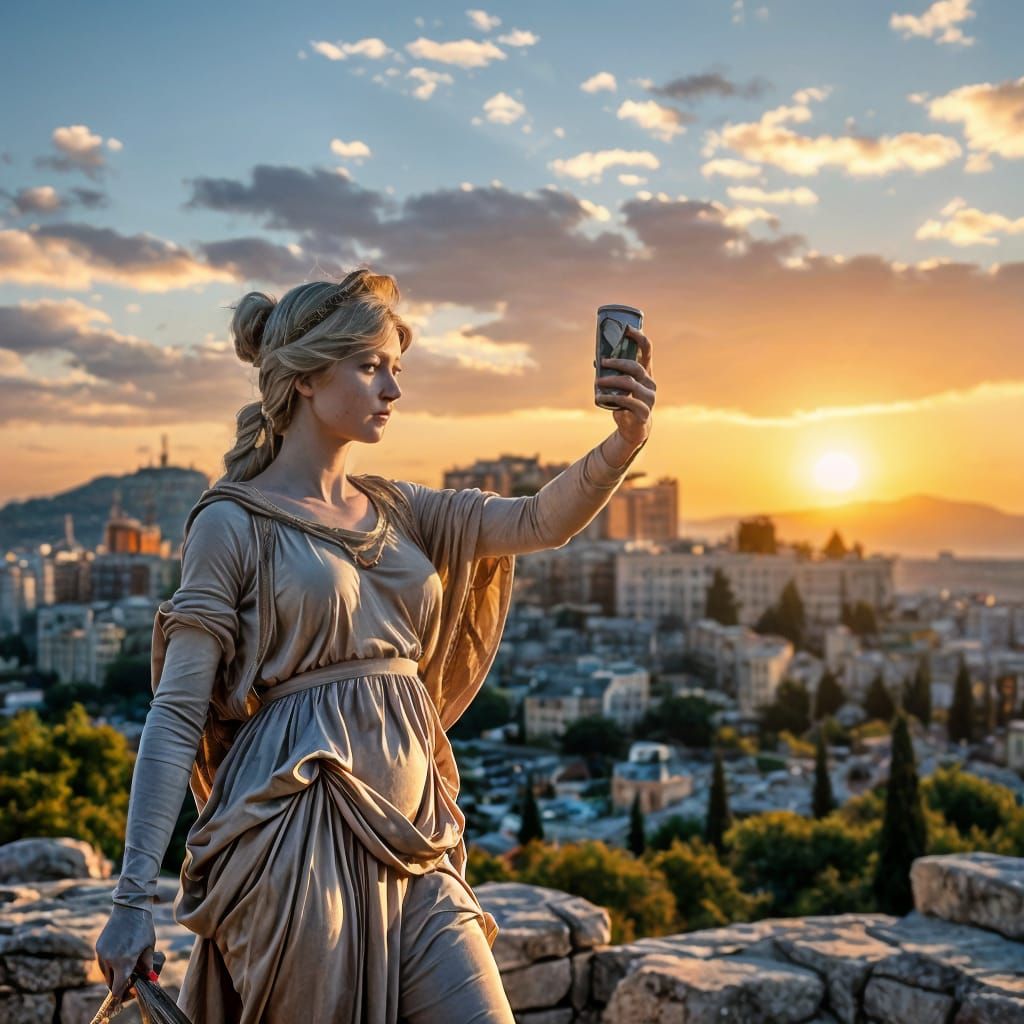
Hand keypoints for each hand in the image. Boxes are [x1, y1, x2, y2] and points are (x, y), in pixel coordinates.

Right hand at [95, 902, 155, 999]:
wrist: (130, 908)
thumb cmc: (143, 927)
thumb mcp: (149, 946)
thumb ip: (147, 965)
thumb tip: (149, 979)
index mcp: (124, 962)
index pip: (118, 989)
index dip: (123, 994)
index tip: (130, 992)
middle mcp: (110, 960)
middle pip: (111, 984)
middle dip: (120, 985)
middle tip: (130, 981)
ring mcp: (102, 954)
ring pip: (106, 974)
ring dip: (114, 974)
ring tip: (126, 965)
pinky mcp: (98, 948)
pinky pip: (103, 963)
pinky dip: (110, 964)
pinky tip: (120, 955)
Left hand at [596, 324, 655, 447]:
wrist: (634, 427)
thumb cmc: (626, 401)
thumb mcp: (620, 385)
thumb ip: (613, 372)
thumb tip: (597, 359)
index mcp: (646, 371)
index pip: (647, 350)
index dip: (639, 337)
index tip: (627, 328)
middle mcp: (650, 382)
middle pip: (636, 366)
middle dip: (617, 362)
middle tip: (602, 362)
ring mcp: (649, 397)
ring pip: (631, 383)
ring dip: (611, 381)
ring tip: (597, 382)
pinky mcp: (644, 411)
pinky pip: (628, 401)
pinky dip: (612, 398)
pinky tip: (601, 397)